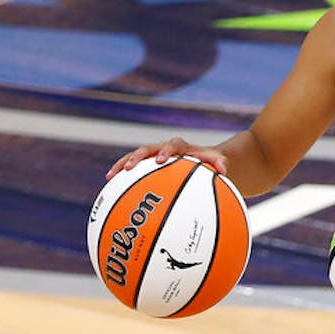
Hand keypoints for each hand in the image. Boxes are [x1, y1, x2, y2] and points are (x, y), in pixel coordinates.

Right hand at [106, 137, 228, 178]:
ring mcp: (152, 156)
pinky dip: (121, 175)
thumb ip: (220, 163)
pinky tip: (110, 187)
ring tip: (110, 177)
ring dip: (122, 165)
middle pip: (147, 149)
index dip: (165, 151)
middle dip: (137, 157)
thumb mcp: (218, 161)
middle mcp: (163, 148)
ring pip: (134, 157)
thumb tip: (224, 170)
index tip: (161, 160)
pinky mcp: (146, 164)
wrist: (202, 161)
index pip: (172, 146)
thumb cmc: (210, 163)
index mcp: (180, 147)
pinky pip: (132, 169)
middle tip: (130, 168)